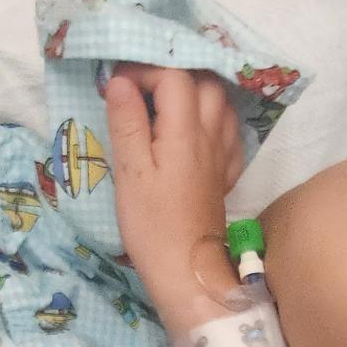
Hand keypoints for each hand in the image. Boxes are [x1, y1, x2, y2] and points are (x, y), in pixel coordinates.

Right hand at [105, 66, 244, 322]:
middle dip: (173, 77)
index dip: (145, 71)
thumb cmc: (152, 226)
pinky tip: (193, 135)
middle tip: (142, 93)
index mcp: (185, 132)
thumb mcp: (129, 173)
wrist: (187, 274)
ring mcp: (222, 157)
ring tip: (166, 108)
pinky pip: (228, 135)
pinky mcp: (224, 177)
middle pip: (205, 83)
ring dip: (196, 96)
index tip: (118, 87)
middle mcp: (210, 137)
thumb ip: (127, 123)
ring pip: (221, 106)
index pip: (174, 76)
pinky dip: (212, 124)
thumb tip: (120, 82)